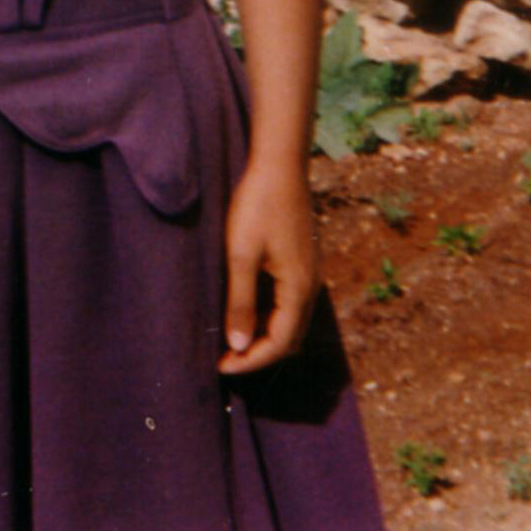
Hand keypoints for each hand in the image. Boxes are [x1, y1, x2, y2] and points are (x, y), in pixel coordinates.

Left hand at [217, 153, 318, 375]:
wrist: (280, 164)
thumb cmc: (258, 206)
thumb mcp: (241, 255)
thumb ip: (240, 302)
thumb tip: (238, 345)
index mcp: (298, 289)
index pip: (279, 344)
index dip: (250, 361)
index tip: (220, 367)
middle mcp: (310, 286)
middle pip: (289, 339)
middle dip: (258, 354)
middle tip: (224, 359)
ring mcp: (308, 273)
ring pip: (290, 321)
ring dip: (264, 336)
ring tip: (231, 339)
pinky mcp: (301, 261)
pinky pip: (288, 303)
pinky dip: (269, 316)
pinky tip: (245, 309)